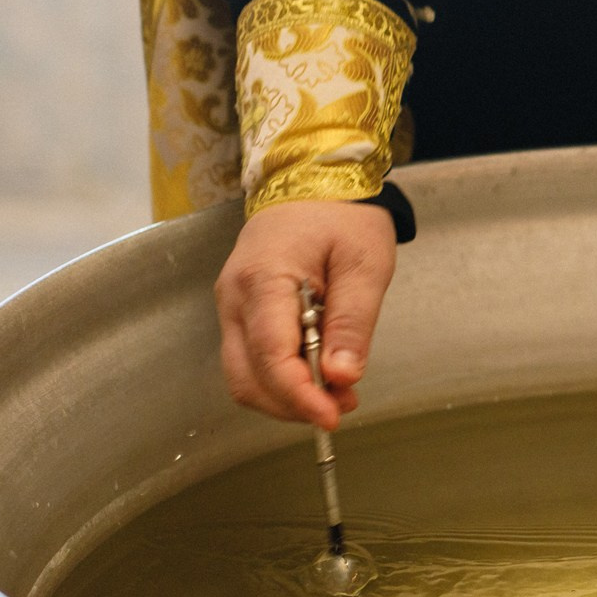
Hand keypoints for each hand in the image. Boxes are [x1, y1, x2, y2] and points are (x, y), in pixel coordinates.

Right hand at [216, 200, 397, 428]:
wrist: (311, 180)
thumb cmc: (342, 216)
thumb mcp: (364, 265)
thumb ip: (352, 323)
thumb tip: (341, 377)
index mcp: (263, 278)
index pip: (270, 355)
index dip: (299, 396)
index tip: (332, 416)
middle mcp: (235, 296)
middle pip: (246, 377)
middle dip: (292, 404)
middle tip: (341, 405)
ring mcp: (231, 305)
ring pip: (243, 376)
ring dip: (287, 397)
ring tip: (336, 390)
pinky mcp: (239, 311)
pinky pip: (250, 360)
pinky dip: (280, 378)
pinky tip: (317, 373)